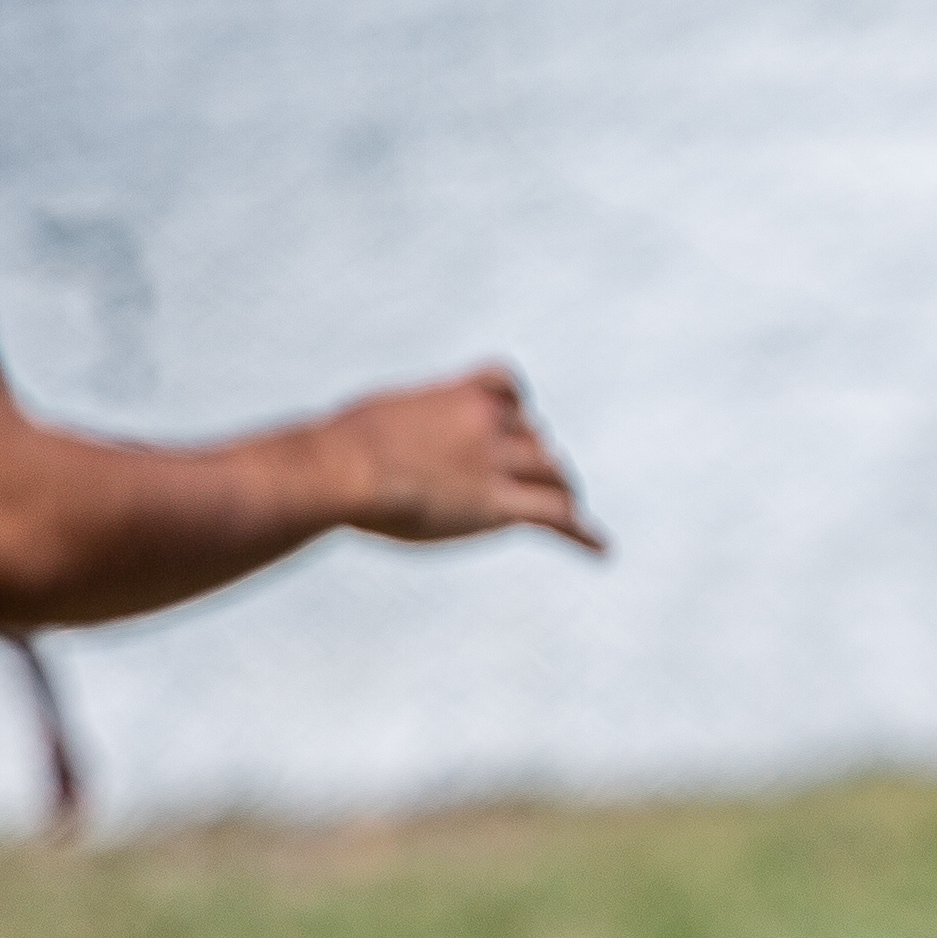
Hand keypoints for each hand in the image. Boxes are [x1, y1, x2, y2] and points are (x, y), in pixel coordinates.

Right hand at [324, 367, 604, 551]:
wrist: (340, 470)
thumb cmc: (336, 449)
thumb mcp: (374, 420)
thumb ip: (399, 425)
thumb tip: (379, 439)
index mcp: (458, 396)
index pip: (507, 386)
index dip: (515, 406)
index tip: (516, 420)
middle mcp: (487, 423)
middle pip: (532, 436)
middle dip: (532, 456)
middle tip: (533, 480)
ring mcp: (495, 463)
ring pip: (552, 473)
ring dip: (562, 491)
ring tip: (571, 509)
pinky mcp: (495, 506)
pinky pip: (555, 517)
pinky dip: (581, 534)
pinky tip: (601, 551)